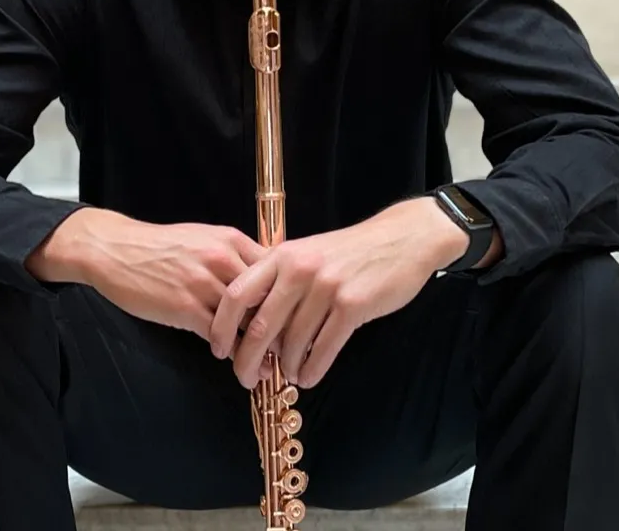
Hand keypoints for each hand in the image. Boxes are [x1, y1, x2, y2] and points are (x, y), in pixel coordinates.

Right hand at [26, 207, 266, 341]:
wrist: (116, 249)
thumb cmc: (161, 246)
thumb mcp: (204, 238)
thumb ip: (234, 256)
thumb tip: (264, 278)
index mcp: (231, 241)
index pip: (275, 270)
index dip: (288, 297)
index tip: (294, 317)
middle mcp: (222, 259)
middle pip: (267, 298)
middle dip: (279, 326)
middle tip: (287, 348)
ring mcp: (203, 283)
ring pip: (245, 321)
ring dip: (257, 347)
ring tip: (265, 363)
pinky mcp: (183, 306)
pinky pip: (218, 336)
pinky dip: (229, 351)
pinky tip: (231, 358)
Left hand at [209, 198, 471, 389]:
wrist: (399, 239)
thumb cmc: (348, 251)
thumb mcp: (306, 253)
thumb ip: (279, 279)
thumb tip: (251, 320)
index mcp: (282, 256)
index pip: (237, 294)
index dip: (222, 326)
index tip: (219, 349)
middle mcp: (299, 270)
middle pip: (260, 325)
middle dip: (247, 359)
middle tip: (245, 378)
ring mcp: (325, 287)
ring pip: (293, 342)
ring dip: (286, 367)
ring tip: (288, 375)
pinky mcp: (352, 305)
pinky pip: (324, 348)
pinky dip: (313, 369)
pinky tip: (309, 377)